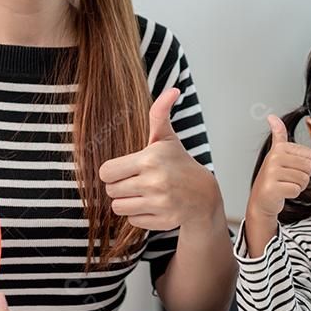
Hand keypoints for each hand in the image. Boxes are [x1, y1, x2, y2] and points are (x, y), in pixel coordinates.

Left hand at [100, 87, 221, 230]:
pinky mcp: (162, 221)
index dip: (112, 171)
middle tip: (136, 180)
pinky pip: (132, 221)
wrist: (204, 194)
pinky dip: (139, 215)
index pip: (106, 172)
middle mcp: (154, 182)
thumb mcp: (167, 138)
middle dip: (120, 186)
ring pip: (118, 207)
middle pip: (110, 190)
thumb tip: (172, 89)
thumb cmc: (179, 163)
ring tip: (143, 193)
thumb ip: (159, 113)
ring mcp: (160, 203)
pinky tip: (154, 205)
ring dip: (127, 201)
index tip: (125, 169)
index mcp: (149, 159)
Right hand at [246, 115, 310, 222]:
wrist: (261, 200)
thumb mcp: (275, 153)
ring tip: (285, 185)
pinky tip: (282, 192)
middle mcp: (274, 158)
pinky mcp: (273, 189)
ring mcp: (272, 174)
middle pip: (308, 167)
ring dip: (298, 186)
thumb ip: (278, 135)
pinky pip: (296, 190)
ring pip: (304, 179)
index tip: (290, 167)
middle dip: (302, 176)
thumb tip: (272, 117)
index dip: (304, 164)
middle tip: (288, 178)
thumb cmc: (272, 178)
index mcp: (278, 149)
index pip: (310, 155)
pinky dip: (292, 194)